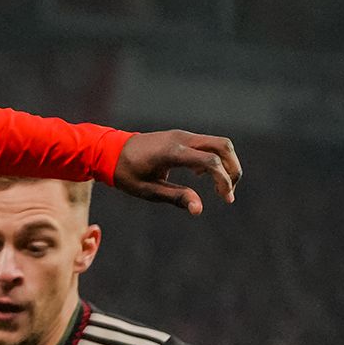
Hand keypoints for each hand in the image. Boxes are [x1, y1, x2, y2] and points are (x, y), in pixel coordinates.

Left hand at [113, 131, 240, 213]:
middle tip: (229, 193)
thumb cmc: (126, 173)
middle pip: (223, 146)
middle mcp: (181, 138)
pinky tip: (201, 175)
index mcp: (172, 152)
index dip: (224, 180)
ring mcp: (182, 135)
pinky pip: (207, 144)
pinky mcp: (182, 137)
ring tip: (218, 187)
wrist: (110, 151)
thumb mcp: (147, 190)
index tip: (227, 199)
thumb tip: (198, 209)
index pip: (211, 161)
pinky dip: (214, 159)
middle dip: (233, 169)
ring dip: (226, 163)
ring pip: (218, 143)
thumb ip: (175, 197)